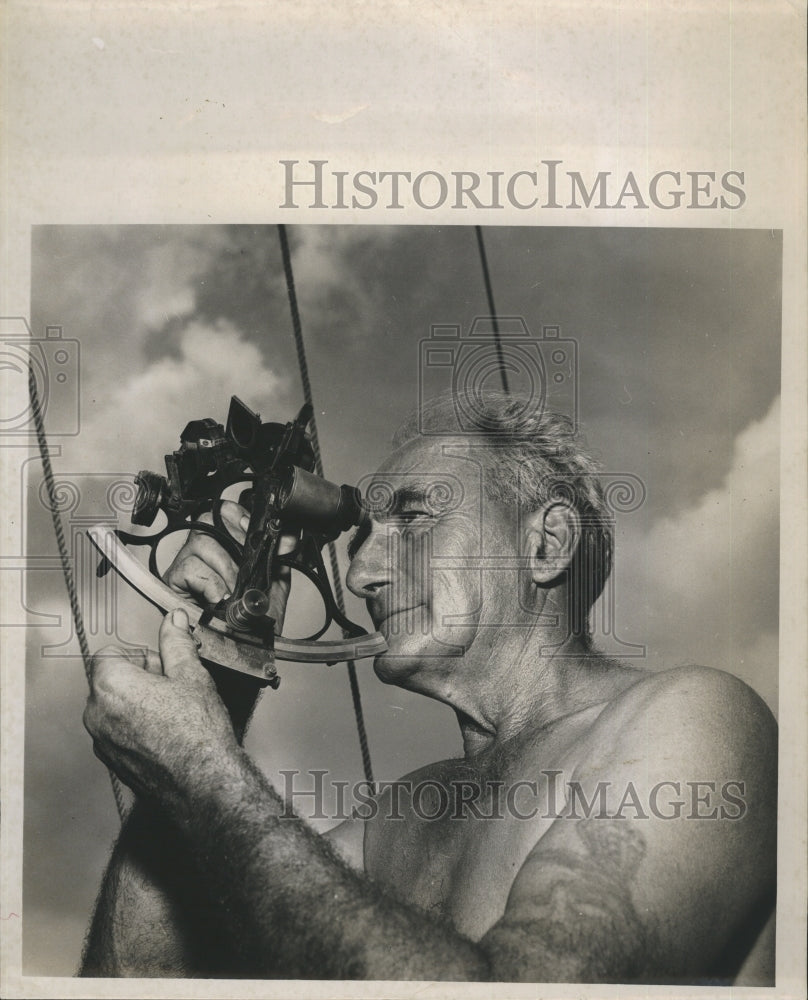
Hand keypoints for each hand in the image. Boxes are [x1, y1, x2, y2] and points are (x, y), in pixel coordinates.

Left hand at [84, 609, 242, 808]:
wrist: (204, 781)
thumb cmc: (198, 733)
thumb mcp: (191, 675)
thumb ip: (176, 643)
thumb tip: (173, 622)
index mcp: (111, 684)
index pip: (109, 653)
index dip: (138, 654)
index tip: (159, 663)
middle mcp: (97, 713)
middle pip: (110, 680)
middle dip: (138, 678)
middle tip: (171, 686)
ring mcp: (102, 740)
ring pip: (114, 707)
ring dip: (137, 703)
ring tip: (172, 711)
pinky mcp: (111, 761)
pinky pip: (117, 732)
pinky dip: (135, 727)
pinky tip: (166, 732)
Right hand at [162, 500, 295, 631]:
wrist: (246, 651)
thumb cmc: (256, 623)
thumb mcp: (275, 583)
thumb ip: (280, 556)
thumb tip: (287, 536)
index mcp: (228, 546)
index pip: (226, 512)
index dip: (239, 517)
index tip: (254, 533)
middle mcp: (205, 551)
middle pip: (209, 520)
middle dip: (234, 543)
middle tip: (246, 571)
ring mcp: (187, 564)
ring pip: (201, 543)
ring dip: (225, 569)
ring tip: (235, 591)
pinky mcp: (174, 581)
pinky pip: (189, 568)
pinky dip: (210, 582)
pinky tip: (219, 598)